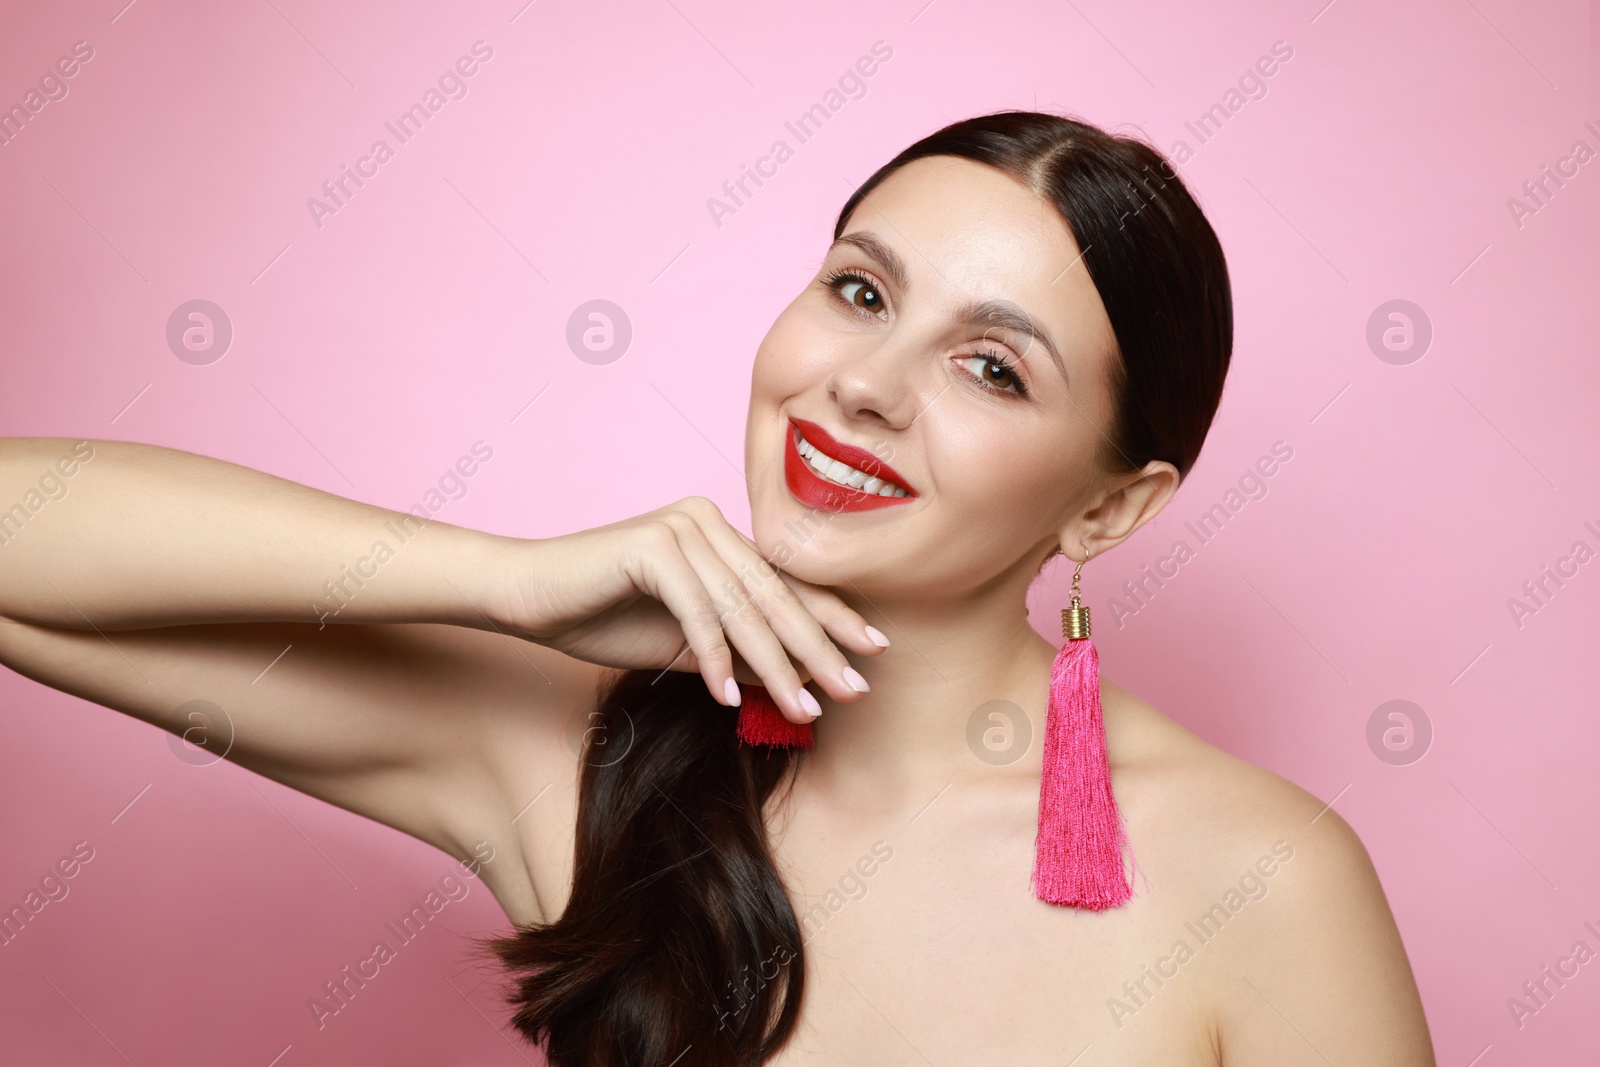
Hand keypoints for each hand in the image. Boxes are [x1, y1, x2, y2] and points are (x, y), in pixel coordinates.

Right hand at [485, 496, 886, 723]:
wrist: (524, 595)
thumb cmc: (598, 616)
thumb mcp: (682, 644)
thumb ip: (735, 652)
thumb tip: (795, 680)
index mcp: (721, 537)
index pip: (787, 583)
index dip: (833, 620)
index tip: (872, 655)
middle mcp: (709, 521)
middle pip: (776, 595)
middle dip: (819, 649)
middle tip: (855, 690)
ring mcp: (682, 527)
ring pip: (744, 607)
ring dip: (775, 665)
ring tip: (803, 709)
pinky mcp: (653, 544)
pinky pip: (697, 612)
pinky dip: (713, 658)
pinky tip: (726, 699)